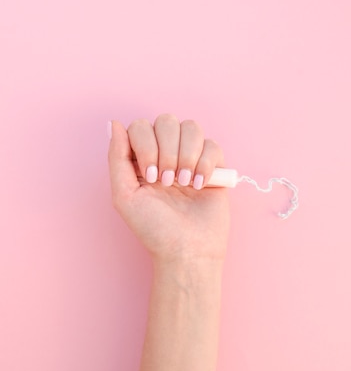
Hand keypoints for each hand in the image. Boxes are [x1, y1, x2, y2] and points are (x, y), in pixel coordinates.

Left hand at [107, 114, 229, 262]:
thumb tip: (114, 123)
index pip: (141, 126)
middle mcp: (167, 154)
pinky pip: (213, 145)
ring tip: (184, 183)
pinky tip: (200, 185)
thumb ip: (117, 157)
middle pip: (167, 121)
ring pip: (192, 128)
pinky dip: (205, 164)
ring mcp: (192, 159)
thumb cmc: (154, 228)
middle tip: (167, 181)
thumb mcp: (124, 195)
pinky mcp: (215, 167)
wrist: (187, 249)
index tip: (150, 177)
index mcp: (143, 158)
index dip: (146, 145)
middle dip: (167, 151)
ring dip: (186, 155)